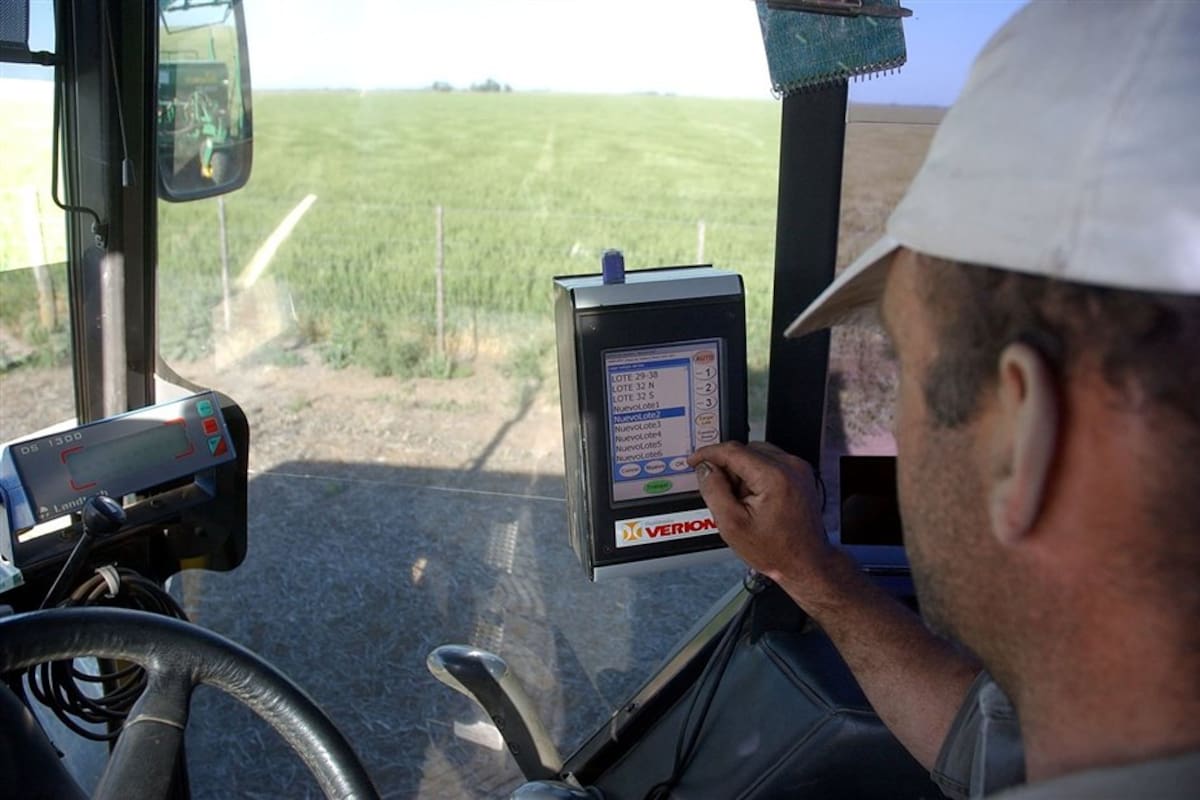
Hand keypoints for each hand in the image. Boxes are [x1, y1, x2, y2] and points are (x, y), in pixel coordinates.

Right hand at [689, 442, 850, 604]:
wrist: (804, 563)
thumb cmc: (776, 550)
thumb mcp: (732, 525)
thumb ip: (714, 490)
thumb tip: (705, 469)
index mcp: (774, 476)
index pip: (732, 450)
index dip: (708, 453)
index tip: (695, 460)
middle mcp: (790, 467)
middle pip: (745, 451)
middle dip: (729, 469)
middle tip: (725, 495)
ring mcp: (799, 469)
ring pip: (757, 455)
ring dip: (743, 472)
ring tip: (744, 503)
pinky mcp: (801, 475)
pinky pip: (770, 463)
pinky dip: (757, 476)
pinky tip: (757, 500)